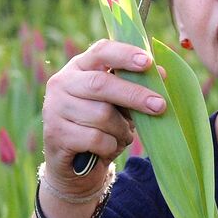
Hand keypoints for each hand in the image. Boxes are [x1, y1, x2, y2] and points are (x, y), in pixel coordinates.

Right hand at [42, 39, 166, 191]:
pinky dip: (110, 146)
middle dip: (134, 95)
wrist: (74, 166)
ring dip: (121, 129)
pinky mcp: (56, 134)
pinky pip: (96, 138)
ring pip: (102, 115)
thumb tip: (161, 74)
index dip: (124, 54)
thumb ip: (133, 88)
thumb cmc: (100, 127)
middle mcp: (62, 83)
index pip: (100, 52)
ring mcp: (55, 108)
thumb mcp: (116, 104)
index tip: (148, 62)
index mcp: (79, 67)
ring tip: (121, 135)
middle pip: (101, 84)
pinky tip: (106, 148)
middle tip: (160, 105)